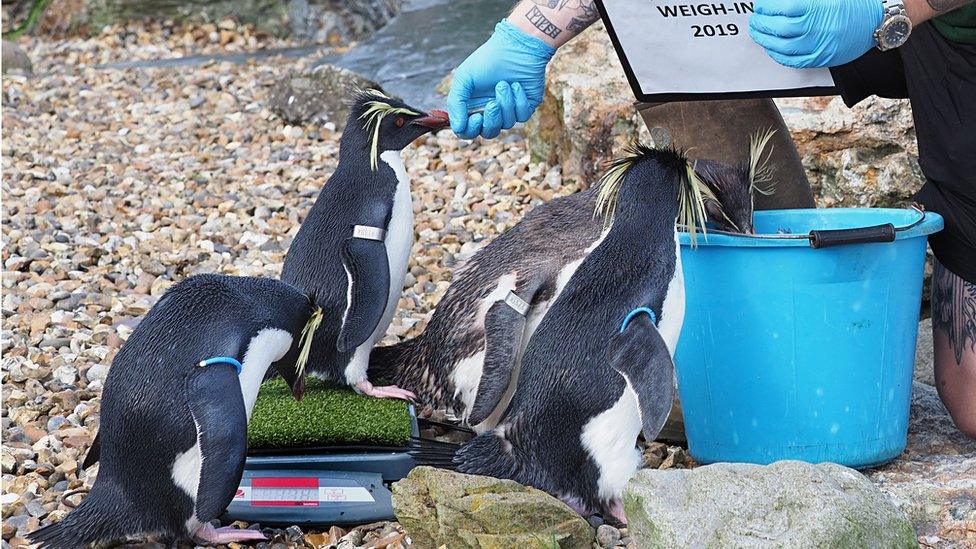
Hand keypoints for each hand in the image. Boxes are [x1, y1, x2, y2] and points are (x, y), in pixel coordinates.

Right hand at [448, 20, 554, 138]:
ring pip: (507, 124)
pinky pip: (522, 116)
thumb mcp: (464, 78)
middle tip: (492, 104)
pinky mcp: (526, 106)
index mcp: (472, 106)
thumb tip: (457, 127)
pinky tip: (517, 85)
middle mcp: (490, 111)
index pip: (468, 131)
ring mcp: (508, 110)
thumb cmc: (487, 60)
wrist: (516, 46)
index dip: (471, 130)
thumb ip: (456, 103)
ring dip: (505, 104)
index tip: (476, 118)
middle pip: (488, 133)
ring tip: (504, 83)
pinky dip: (519, 101)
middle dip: (491, 120)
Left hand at [749, 0, 883, 67]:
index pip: (783, 7)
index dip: (767, 6)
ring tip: (758, 32)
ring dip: (765, 40)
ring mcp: (820, 45)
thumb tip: (777, 2)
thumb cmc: (853, 3)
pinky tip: (771, 48)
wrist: (878, 19)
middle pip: (779, 28)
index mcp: (818, 7)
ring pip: (782, 47)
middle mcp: (818, 27)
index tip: (761, 5)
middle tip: (755, 19)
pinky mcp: (822, 58)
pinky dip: (778, 55)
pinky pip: (793, 61)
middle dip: (762, 23)